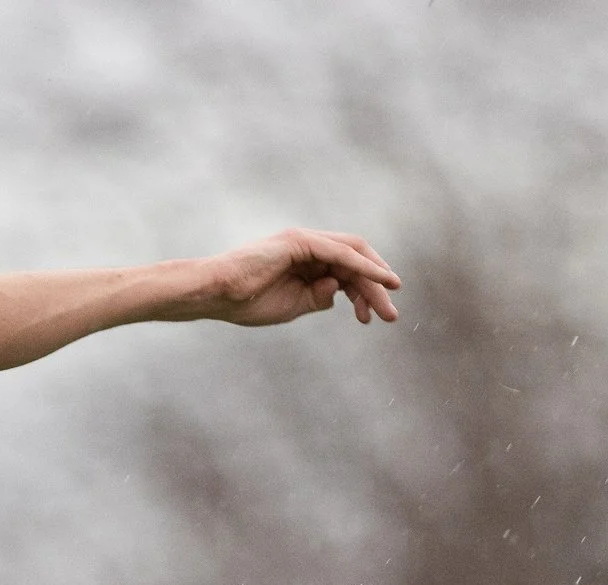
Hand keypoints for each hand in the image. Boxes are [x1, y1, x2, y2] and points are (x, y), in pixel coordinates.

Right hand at [189, 229, 400, 327]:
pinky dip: (363, 266)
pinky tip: (380, 280)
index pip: (344, 272)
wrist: (217, 294)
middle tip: (390, 316)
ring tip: (388, 303)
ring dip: (375, 279)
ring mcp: (305, 241)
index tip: (370, 318)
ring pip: (353, 255)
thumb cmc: (246, 301)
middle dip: (375, 289)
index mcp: (304, 261)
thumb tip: (338, 293)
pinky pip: (341, 252)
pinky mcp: (301, 241)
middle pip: (355, 263)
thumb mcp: (292, 306)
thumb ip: (317, 298)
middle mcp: (308, 247)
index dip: (362, 293)